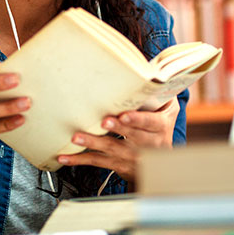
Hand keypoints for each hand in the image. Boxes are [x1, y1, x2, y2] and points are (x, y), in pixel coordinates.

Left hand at [56, 97, 178, 183]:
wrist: (162, 164)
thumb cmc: (159, 127)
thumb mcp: (168, 110)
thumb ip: (162, 93)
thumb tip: (154, 70)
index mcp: (160, 127)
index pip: (149, 122)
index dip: (137, 119)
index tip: (124, 115)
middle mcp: (148, 144)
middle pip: (131, 136)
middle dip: (117, 129)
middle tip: (103, 121)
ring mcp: (132, 156)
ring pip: (111, 149)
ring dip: (93, 143)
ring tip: (77, 138)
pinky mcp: (118, 165)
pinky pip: (98, 162)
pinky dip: (80, 160)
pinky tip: (65, 158)